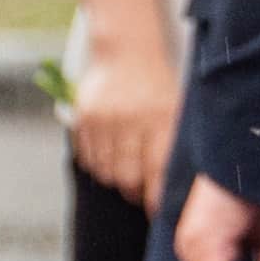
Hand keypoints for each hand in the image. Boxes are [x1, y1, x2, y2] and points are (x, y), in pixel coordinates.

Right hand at [67, 45, 181, 214]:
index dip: (156, 201)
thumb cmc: (159, 86)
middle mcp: (130, 119)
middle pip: (127, 179)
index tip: (158, 212)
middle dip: (135, 193)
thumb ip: (173, 148)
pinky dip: (99, 165)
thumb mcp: (176, 110)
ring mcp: (103, 119)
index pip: (157, 174)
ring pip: (106, 172)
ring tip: (127, 171)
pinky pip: (88, 158)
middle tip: (141, 193)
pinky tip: (110, 156)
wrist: (127, 49)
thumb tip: (171, 192)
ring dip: (117, 179)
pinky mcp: (83, 117)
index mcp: (160, 118)